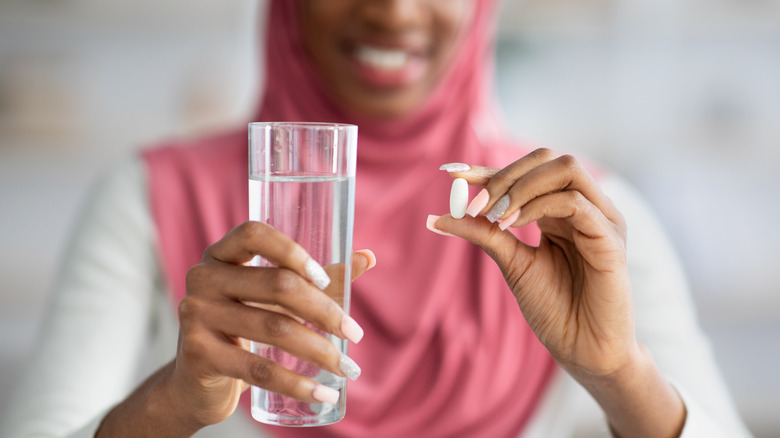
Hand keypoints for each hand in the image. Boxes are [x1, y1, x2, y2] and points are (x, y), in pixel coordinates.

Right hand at [172, 221, 372, 427]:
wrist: (197, 383)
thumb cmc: (244, 328)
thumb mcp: (273, 299)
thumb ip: (318, 279)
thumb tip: (367, 257)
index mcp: (221, 255)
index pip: (254, 234)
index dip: (292, 251)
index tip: (325, 279)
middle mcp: (203, 278)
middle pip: (277, 284)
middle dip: (325, 311)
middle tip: (355, 333)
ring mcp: (196, 315)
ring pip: (274, 328)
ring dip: (320, 350)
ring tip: (348, 367)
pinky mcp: (198, 354)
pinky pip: (258, 369)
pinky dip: (297, 384)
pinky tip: (323, 393)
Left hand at [431, 149, 636, 377]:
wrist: (583, 349)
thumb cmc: (554, 308)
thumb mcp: (511, 262)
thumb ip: (483, 233)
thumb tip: (437, 216)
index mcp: (562, 210)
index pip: (526, 173)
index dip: (488, 170)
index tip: (452, 174)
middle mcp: (585, 207)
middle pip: (548, 160)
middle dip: (505, 175)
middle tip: (474, 202)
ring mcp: (601, 219)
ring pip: (565, 170)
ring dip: (521, 186)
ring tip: (494, 216)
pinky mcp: (610, 238)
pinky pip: (574, 203)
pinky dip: (538, 205)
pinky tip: (513, 224)